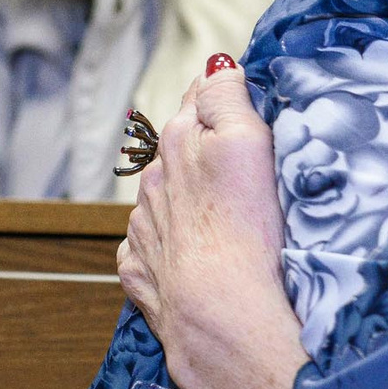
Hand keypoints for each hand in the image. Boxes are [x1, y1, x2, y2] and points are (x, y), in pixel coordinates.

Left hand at [117, 61, 308, 388]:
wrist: (221, 320)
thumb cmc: (246, 232)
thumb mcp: (248, 143)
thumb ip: (226, 97)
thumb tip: (215, 67)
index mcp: (178, 142)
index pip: (199, 99)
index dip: (222, 97)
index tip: (245, 102)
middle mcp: (153, 182)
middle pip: (178, 148)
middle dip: (203, 149)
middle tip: (246, 167)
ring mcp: (143, 230)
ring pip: (163, 199)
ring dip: (185, 199)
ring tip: (226, 220)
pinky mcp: (140, 274)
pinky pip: (151, 248)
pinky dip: (169, 246)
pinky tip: (195, 258)